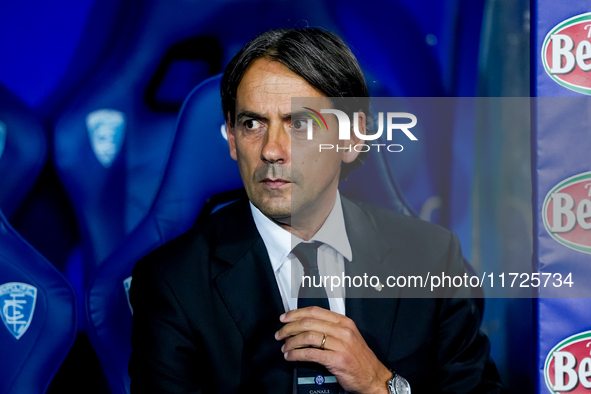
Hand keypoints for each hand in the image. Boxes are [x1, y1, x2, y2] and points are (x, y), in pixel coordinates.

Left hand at [275, 306, 390, 393]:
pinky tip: (291, 356)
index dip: (296, 313)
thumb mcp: (348, 336)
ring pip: (308, 337)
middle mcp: (343, 331)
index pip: (315, 311)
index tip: (285, 317)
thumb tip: (305, 326)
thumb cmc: (359, 358)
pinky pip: (311, 354)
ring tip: (284, 347)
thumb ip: (329, 328)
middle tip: (280, 334)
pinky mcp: (338, 360)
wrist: (373, 377)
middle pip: (309, 323)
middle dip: (290, 328)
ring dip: (292, 342)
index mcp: (344, 322)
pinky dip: (297, 355)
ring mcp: (341, 345)